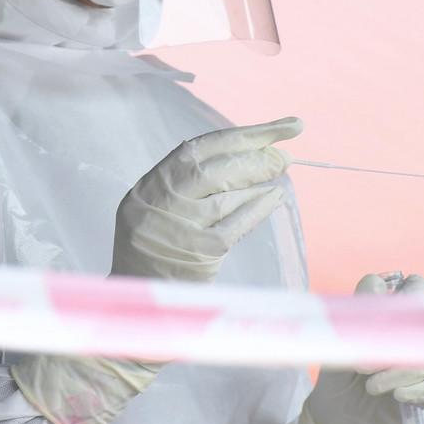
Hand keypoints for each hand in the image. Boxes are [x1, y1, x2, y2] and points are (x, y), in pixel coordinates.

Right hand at [111, 117, 301, 281]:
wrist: (139, 295)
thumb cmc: (157, 245)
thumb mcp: (159, 205)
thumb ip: (189, 180)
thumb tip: (247, 152)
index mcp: (150, 185)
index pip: (198, 149)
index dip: (242, 136)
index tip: (277, 129)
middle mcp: (159, 203)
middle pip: (212, 170)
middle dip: (254, 156)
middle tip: (285, 154)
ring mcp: (177, 229)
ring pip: (224, 196)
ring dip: (258, 179)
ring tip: (281, 169)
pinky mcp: (197, 254)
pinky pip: (233, 225)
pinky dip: (256, 208)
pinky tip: (274, 198)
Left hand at [298, 274, 423, 423]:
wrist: (341, 420)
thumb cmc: (344, 375)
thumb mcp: (343, 341)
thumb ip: (360, 309)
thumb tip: (375, 282)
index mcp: (405, 312)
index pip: (417, 286)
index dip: (395, 298)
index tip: (367, 321)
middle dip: (392, 340)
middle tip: (361, 363)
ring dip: (400, 370)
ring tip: (371, 385)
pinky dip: (422, 389)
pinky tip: (399, 395)